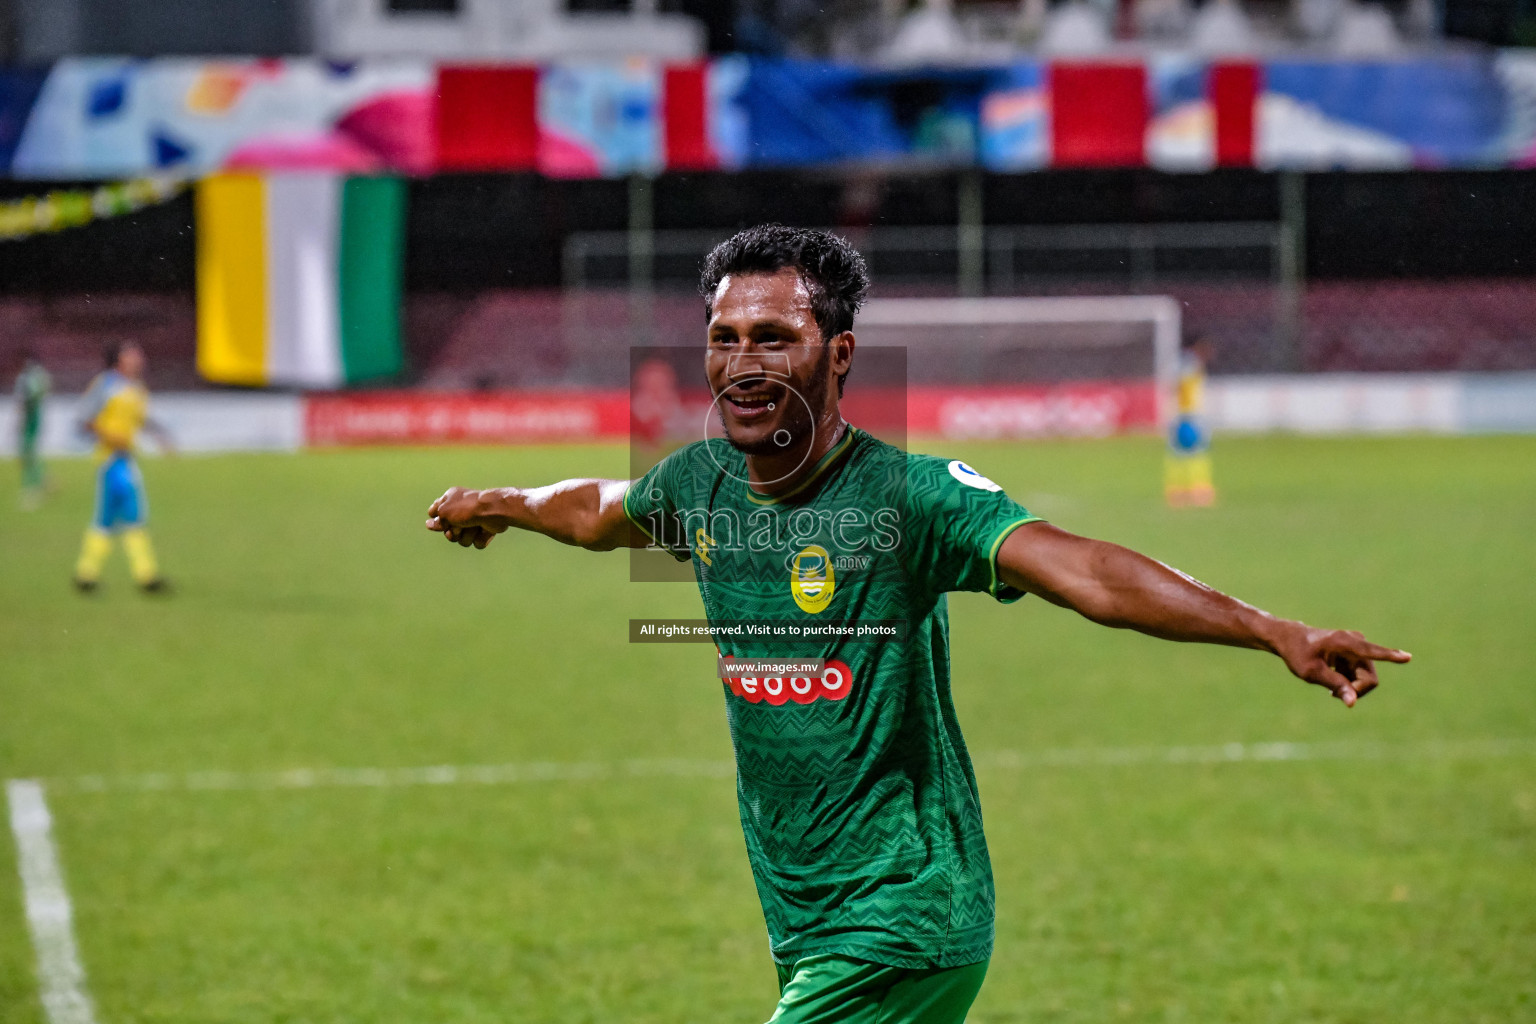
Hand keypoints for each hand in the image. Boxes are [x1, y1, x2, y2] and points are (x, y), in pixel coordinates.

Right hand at [426, 487, 505, 549]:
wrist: (493, 511)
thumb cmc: (466, 508)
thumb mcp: (445, 513)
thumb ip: (437, 520)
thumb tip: (429, 524)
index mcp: (450, 499)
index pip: (434, 511)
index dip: (436, 519)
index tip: (440, 519)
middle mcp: (461, 510)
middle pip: (448, 532)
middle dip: (452, 533)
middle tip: (458, 527)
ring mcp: (473, 521)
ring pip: (462, 539)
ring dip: (467, 535)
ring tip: (473, 526)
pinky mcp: (484, 530)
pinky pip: (477, 542)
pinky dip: (480, 538)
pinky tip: (483, 529)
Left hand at [1270, 625, 1410, 707]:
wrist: (1290, 640)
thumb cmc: (1298, 654)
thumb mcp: (1312, 673)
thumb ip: (1335, 685)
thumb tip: (1353, 702)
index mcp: (1345, 643)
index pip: (1371, 652)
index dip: (1391, 656)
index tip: (1408, 657)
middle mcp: (1356, 642)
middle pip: (1370, 678)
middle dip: (1356, 691)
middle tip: (1333, 695)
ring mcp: (1358, 648)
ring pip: (1366, 679)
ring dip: (1350, 688)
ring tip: (1330, 689)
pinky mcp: (1357, 654)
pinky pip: (1361, 676)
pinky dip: (1349, 683)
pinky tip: (1334, 681)